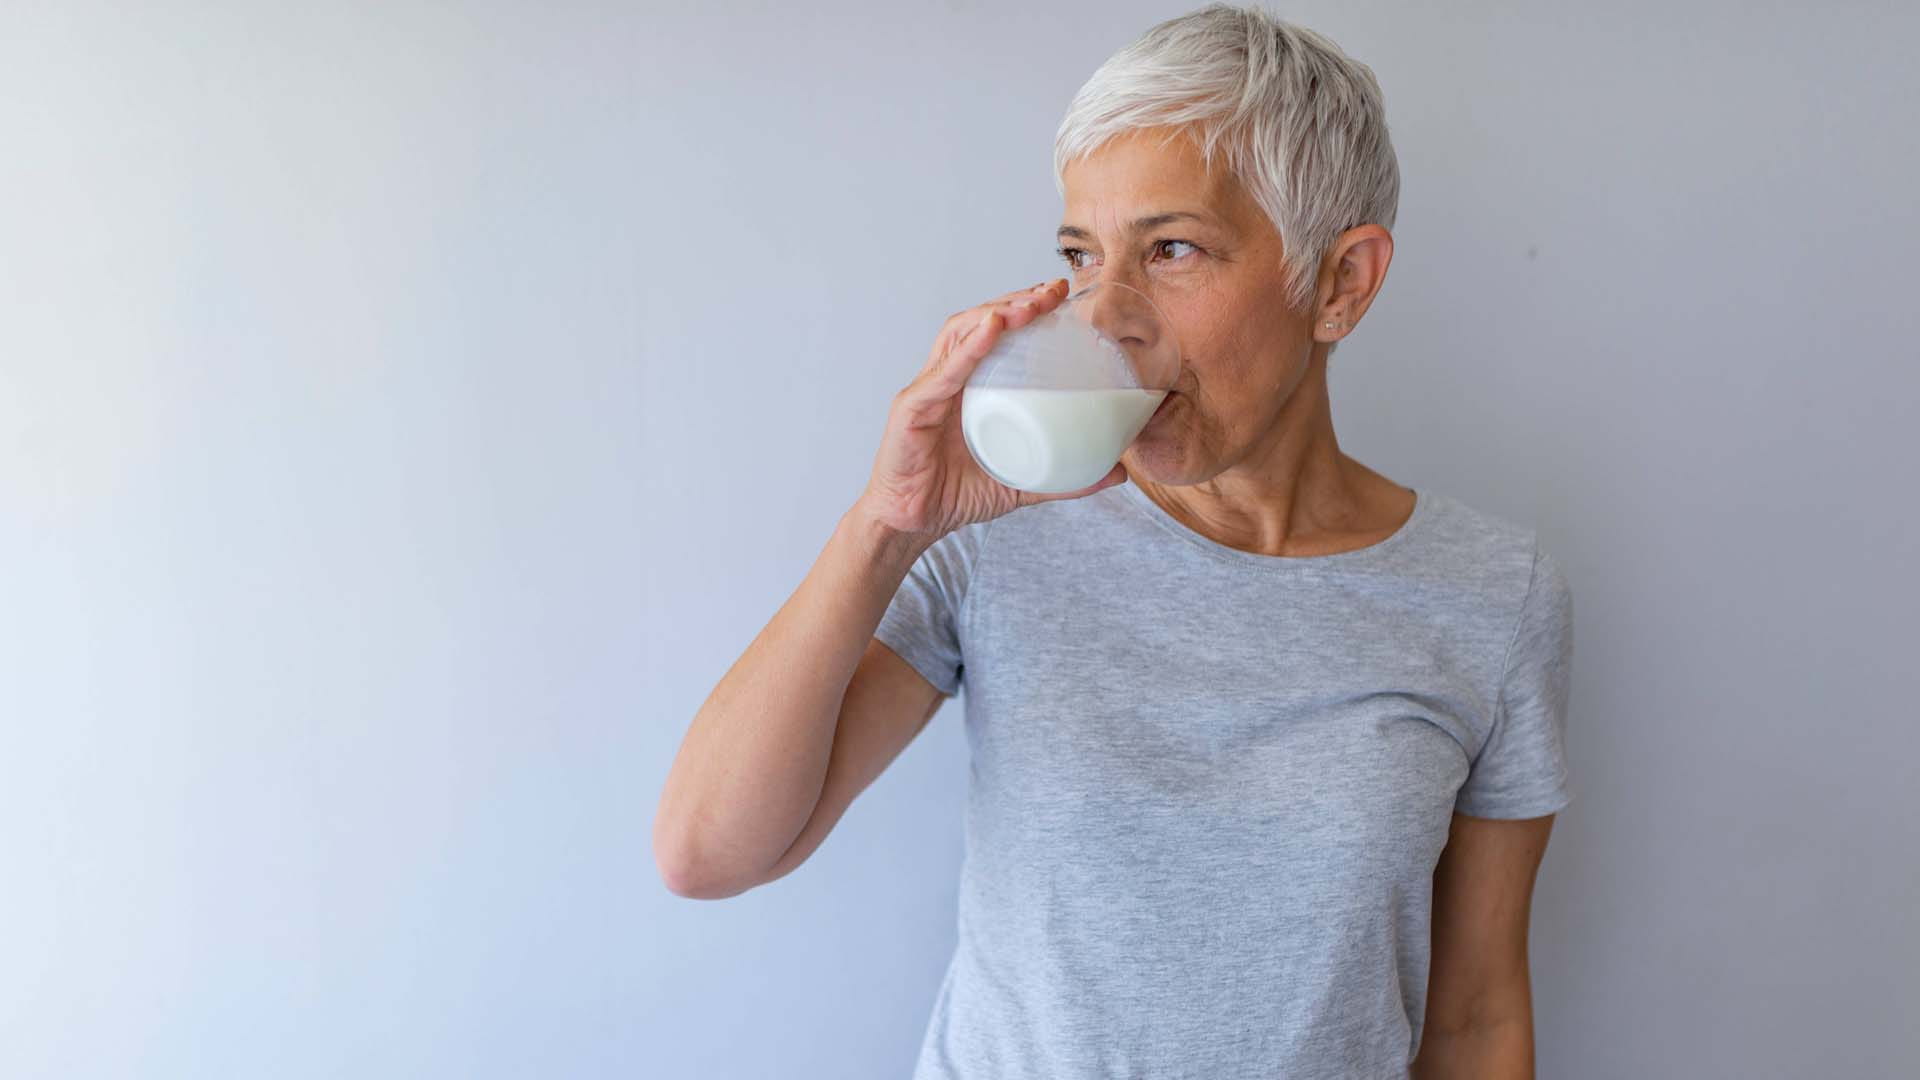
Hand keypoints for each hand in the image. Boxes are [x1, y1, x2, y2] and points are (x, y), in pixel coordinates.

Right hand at [857, 278, 1128, 540]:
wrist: (914, 524)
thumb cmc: (956, 494)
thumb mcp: (1021, 483)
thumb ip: (1065, 476)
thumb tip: (1119, 472)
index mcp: (970, 387)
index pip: (996, 333)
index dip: (1025, 307)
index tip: (1060, 295)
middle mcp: (947, 379)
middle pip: (978, 323)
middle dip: (1015, 301)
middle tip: (1053, 292)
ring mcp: (927, 391)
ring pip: (959, 335)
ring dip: (995, 314)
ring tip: (1028, 306)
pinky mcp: (912, 410)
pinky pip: (942, 374)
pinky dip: (968, 350)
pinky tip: (990, 330)